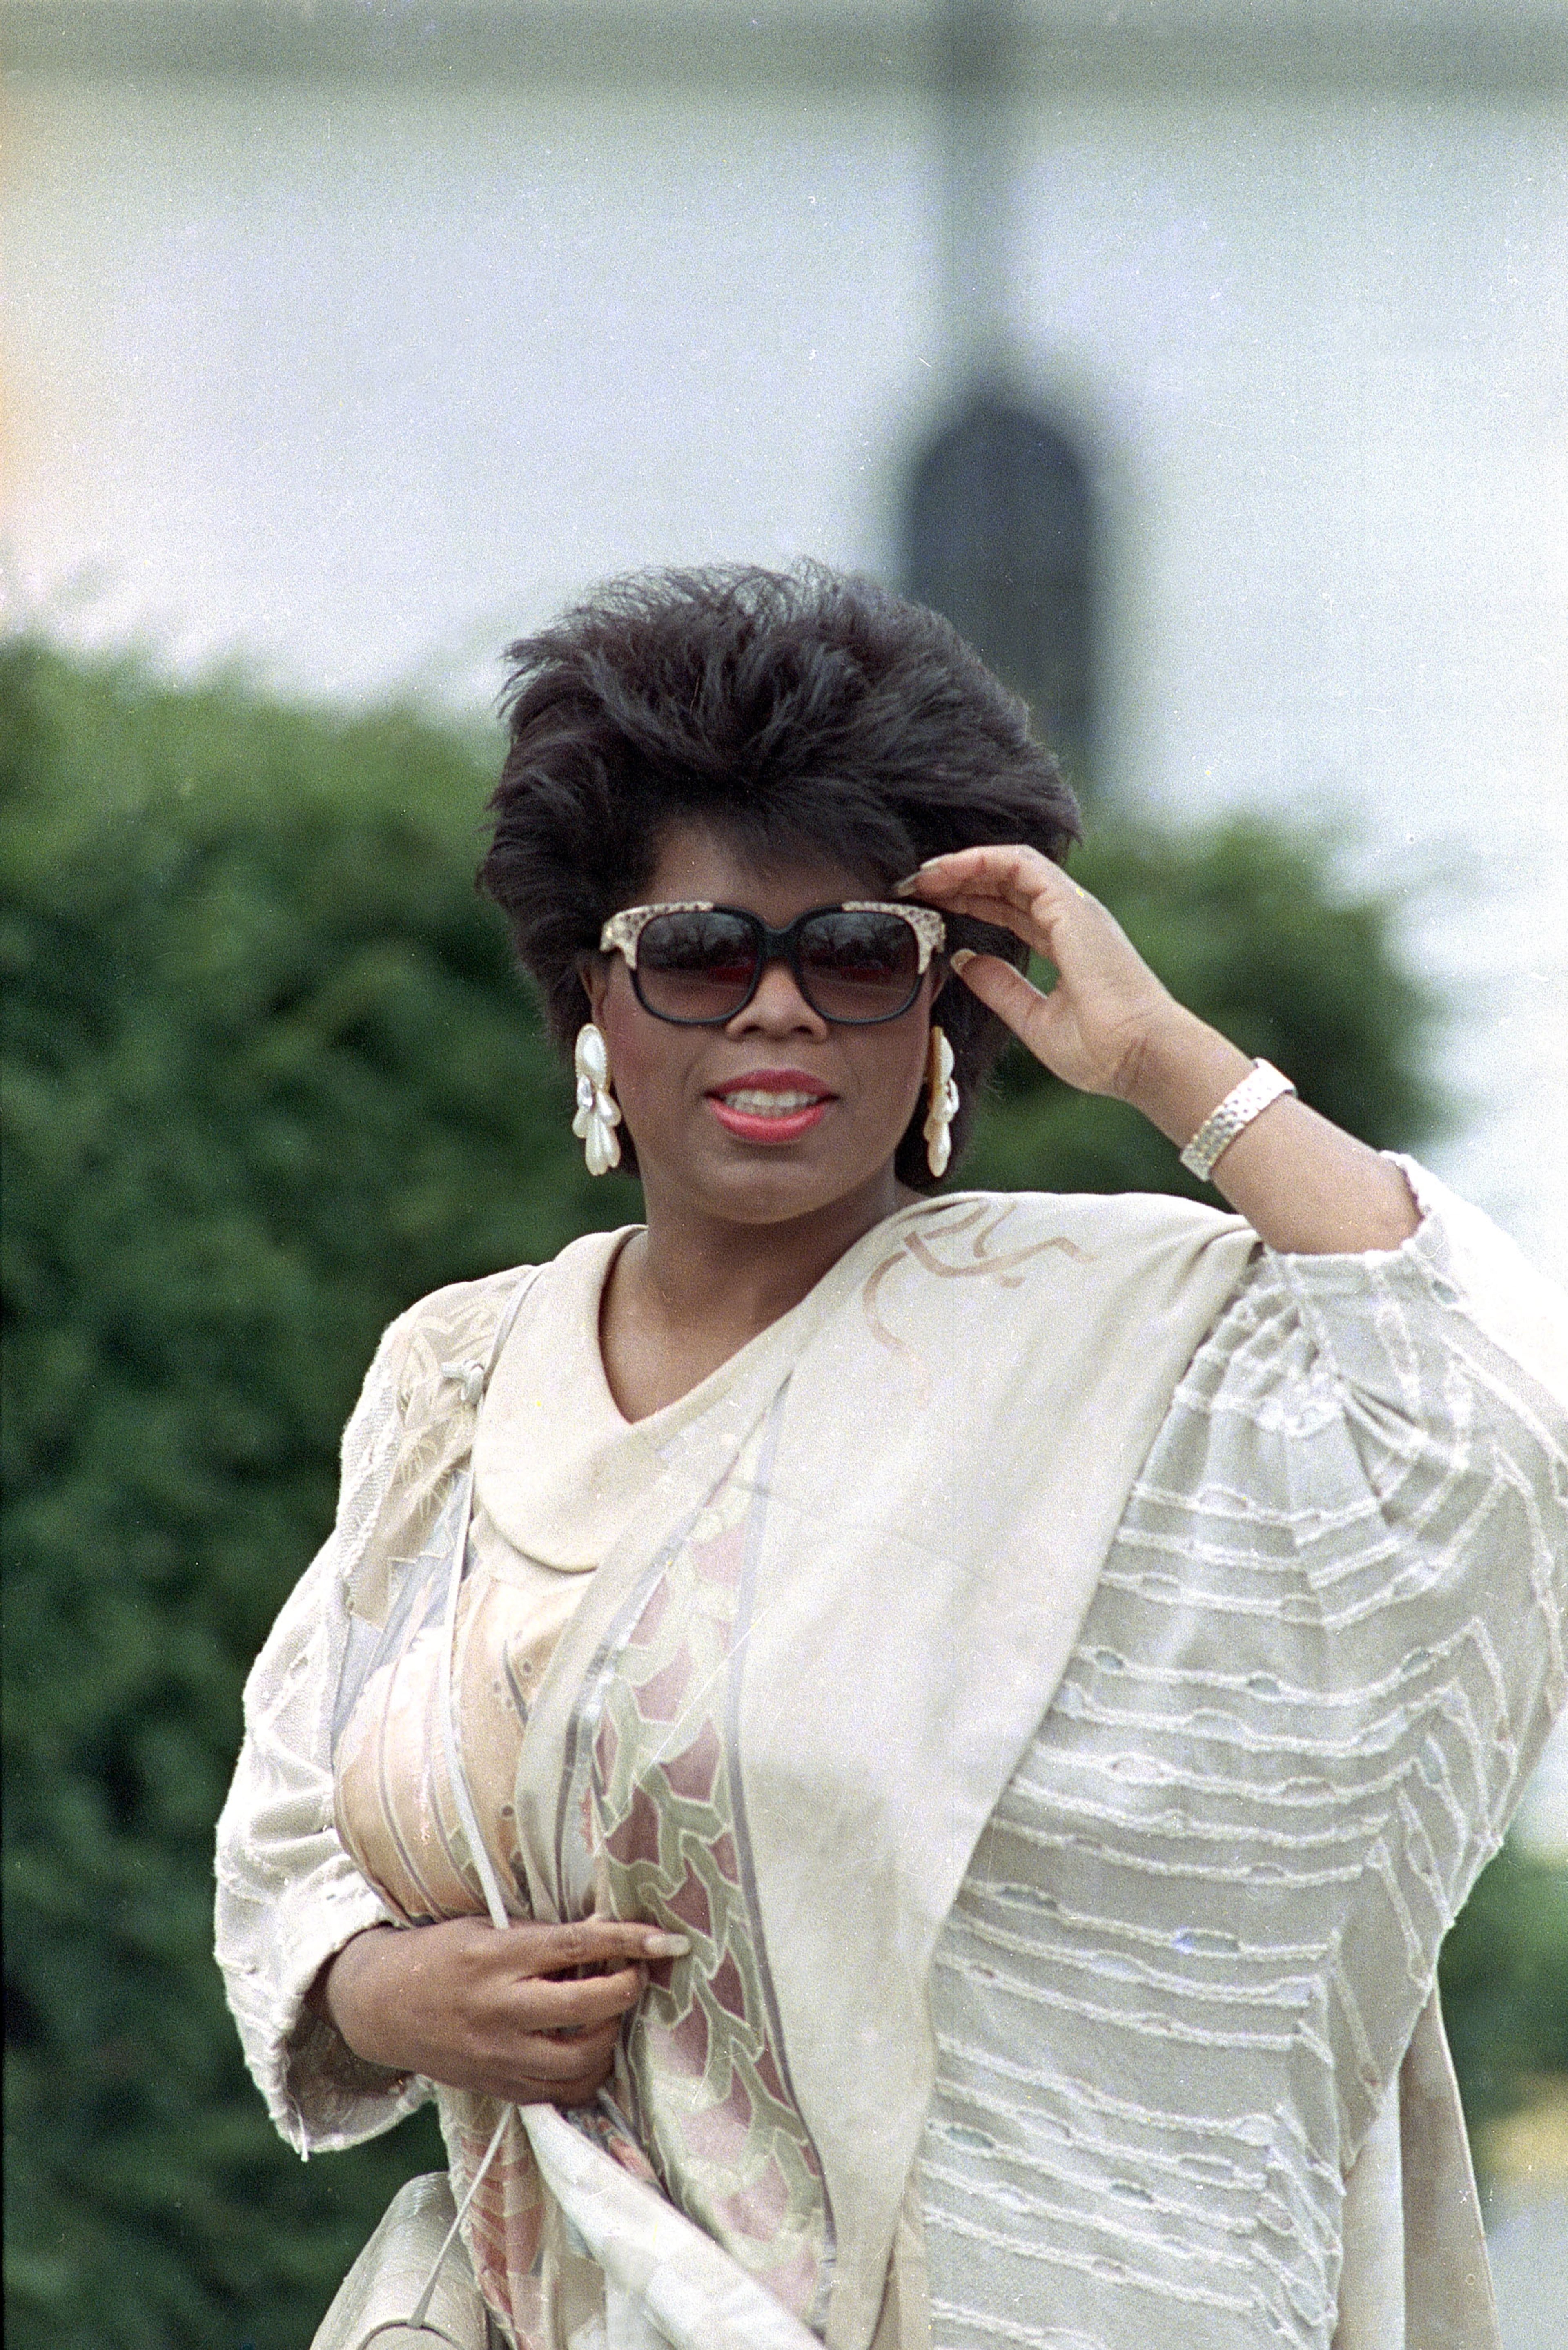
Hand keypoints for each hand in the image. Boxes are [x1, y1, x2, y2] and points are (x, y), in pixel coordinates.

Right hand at [314, 1915, 688, 2106]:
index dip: (627, 1940)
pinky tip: (591, 2047)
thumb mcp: (483, 1927)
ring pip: (581, 2058)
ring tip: (611, 2011)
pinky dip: (588, 2072)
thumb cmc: (439, 1955)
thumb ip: (540, 1934)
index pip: (576, 1946)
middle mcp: (500, 2010)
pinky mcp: (500, 2087)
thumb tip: (602, 1928)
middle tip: (636, 1974)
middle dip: (626, 1989)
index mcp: (496, 1958)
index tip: (668, 1939)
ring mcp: (500, 2055)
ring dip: (611, 2034)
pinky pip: (562, 2091)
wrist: (384, 2009)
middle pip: (587, 2007)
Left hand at [899, 844, 1180, 1100]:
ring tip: (923, 875)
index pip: (1011, 910)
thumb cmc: (1103, 1052)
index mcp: (1067, 945)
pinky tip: (949, 870)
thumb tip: (963, 962)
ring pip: (1012, 866)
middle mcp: (1071, 920)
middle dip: (960, 879)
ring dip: (965, 865)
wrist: (1142, 1058)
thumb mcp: (1034, 1020)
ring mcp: (1074, 909)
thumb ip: (1000, 988)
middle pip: (1007, 884)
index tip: (932, 907)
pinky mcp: (1071, 906)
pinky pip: (1021, 865)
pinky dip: (983, 861)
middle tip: (915, 885)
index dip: (971, 902)